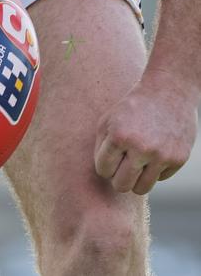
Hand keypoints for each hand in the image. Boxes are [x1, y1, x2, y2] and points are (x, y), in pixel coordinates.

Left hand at [94, 72, 197, 194]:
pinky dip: (154, 170)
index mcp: (119, 135)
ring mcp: (161, 155)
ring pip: (141, 189)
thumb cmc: (132, 107)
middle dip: (118, 179)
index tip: (110, 158)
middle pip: (121, 185)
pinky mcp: (178, 159)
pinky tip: (155, 152)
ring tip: (136, 163)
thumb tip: (103, 173)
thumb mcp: (108, 119)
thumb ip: (101, 146)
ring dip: (136, 179)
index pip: (103, 170)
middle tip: (121, 167)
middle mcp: (140, 147)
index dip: (104, 166)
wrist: (168, 91)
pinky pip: (159, 179)